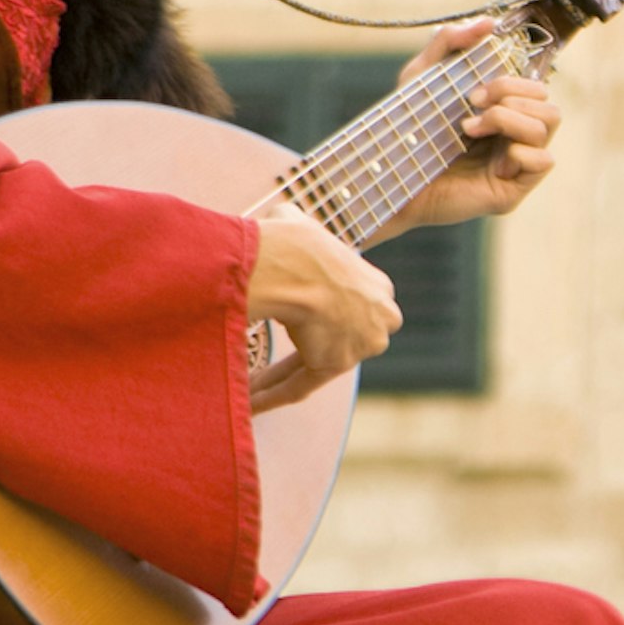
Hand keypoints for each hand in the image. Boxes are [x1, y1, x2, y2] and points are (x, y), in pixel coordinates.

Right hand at [245, 209, 399, 411]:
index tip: (292, 323)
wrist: (292, 263)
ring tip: (245, 387)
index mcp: (376, 287)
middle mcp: (377, 320)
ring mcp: (359, 345)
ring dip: (275, 380)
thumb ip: (302, 233)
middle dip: (303, 351)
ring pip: (311, 368)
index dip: (317, 319)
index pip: (350, 309)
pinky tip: (248, 402)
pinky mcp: (333, 365)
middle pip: (338, 342)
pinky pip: (298, 387)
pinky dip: (271, 396)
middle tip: (266, 361)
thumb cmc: (295, 242)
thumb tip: (283, 222)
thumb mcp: (305, 225)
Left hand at [375, 15, 560, 239]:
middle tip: (472, 106)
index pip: (536, 88)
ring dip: (509, 120)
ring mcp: (515, 165)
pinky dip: (520, 153)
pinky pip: (545, 161)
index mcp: (503, 114)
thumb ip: (449, 42)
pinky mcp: (512, 191)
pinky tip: (491, 161)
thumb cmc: (406, 131)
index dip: (512, 82)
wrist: (389, 177)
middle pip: (549, 105)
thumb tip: (488, 22)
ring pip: (547, 126)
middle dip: (511, 97)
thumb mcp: (422, 77)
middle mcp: (514, 139)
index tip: (472, 91)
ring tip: (470, 130)